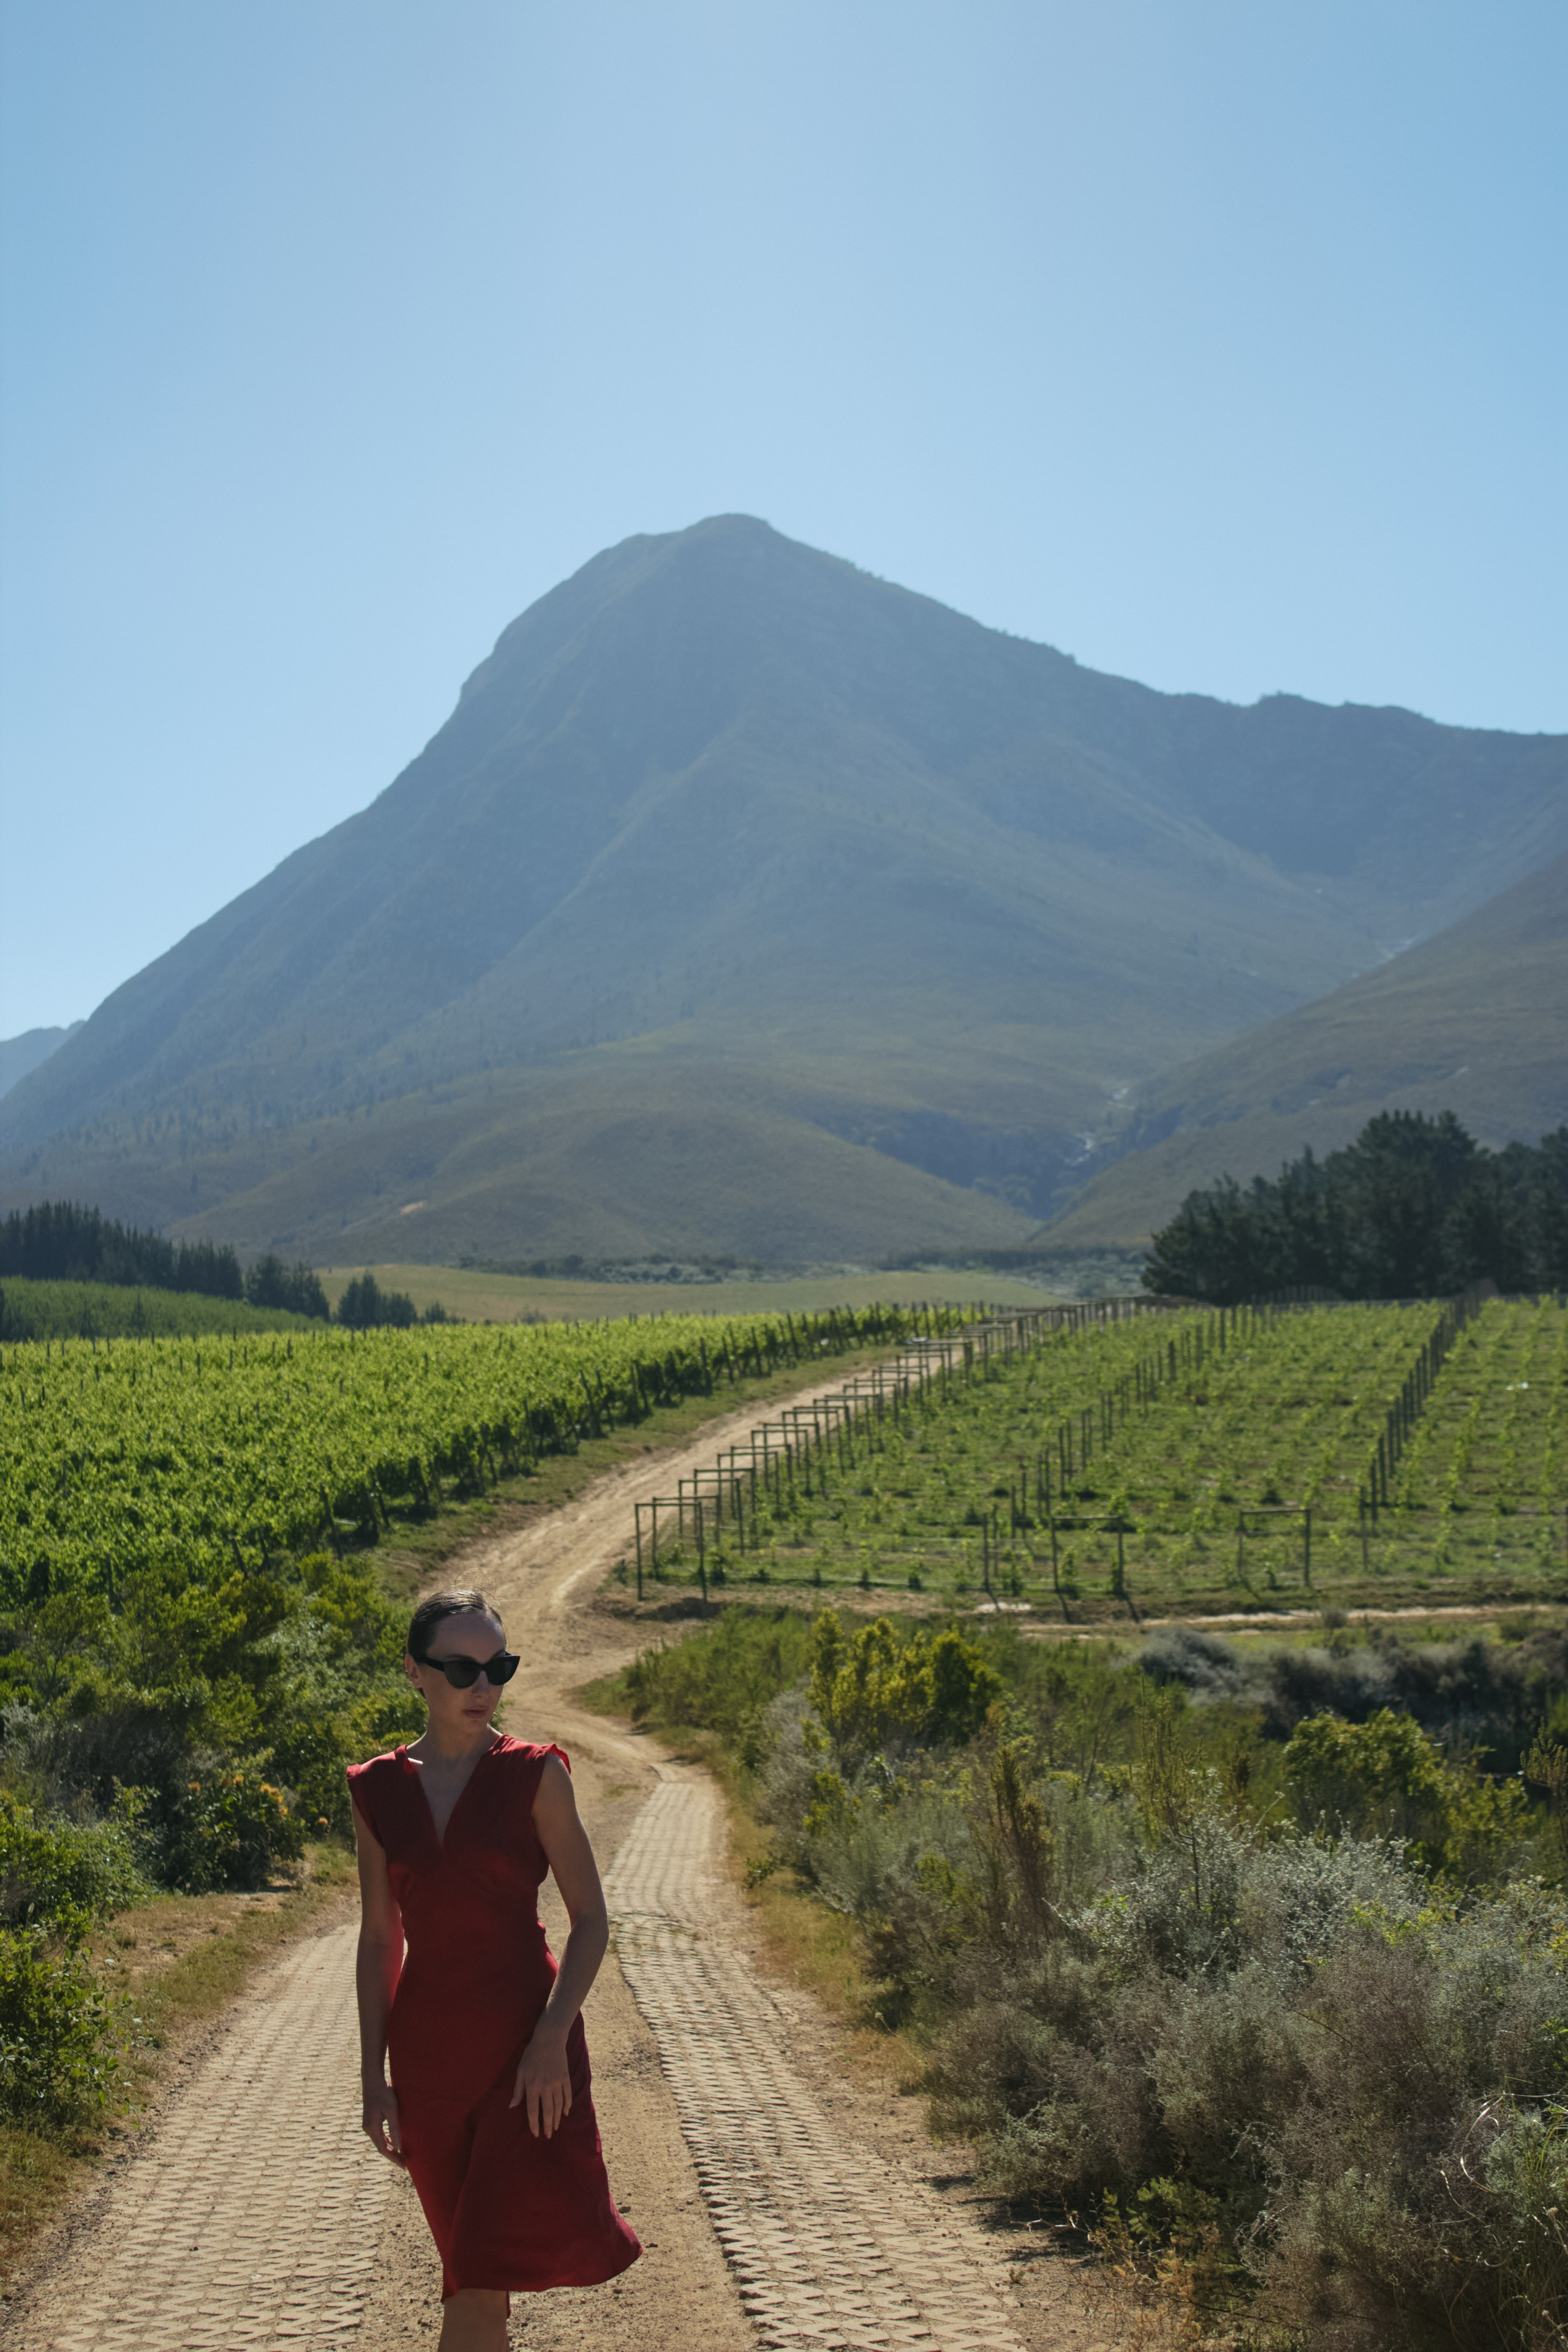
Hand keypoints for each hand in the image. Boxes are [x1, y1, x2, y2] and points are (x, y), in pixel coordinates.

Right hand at [362, 2081, 405, 2166]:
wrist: (372, 2080)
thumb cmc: (384, 2093)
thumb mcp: (391, 2110)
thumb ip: (395, 2128)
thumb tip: (399, 2147)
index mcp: (372, 2128)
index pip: (383, 2149)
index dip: (394, 2158)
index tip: (404, 2165)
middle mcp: (368, 2128)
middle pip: (381, 2147)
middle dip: (393, 2155)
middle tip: (404, 2163)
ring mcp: (368, 2124)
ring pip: (380, 2141)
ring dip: (390, 2148)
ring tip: (401, 2155)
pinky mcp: (371, 2119)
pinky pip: (379, 2134)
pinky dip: (387, 2140)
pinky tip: (394, 2142)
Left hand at [511, 2024, 571, 2138]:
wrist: (549, 2039)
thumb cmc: (531, 2055)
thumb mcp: (521, 2071)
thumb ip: (518, 2090)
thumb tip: (512, 2106)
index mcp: (532, 2086)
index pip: (533, 2111)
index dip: (534, 2124)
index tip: (535, 2134)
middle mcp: (545, 2086)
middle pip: (547, 2111)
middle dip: (547, 2125)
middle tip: (548, 2135)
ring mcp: (557, 2082)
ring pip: (558, 2105)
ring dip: (557, 2118)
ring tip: (555, 2127)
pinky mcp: (565, 2077)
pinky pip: (567, 2095)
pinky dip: (567, 2105)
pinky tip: (565, 2112)